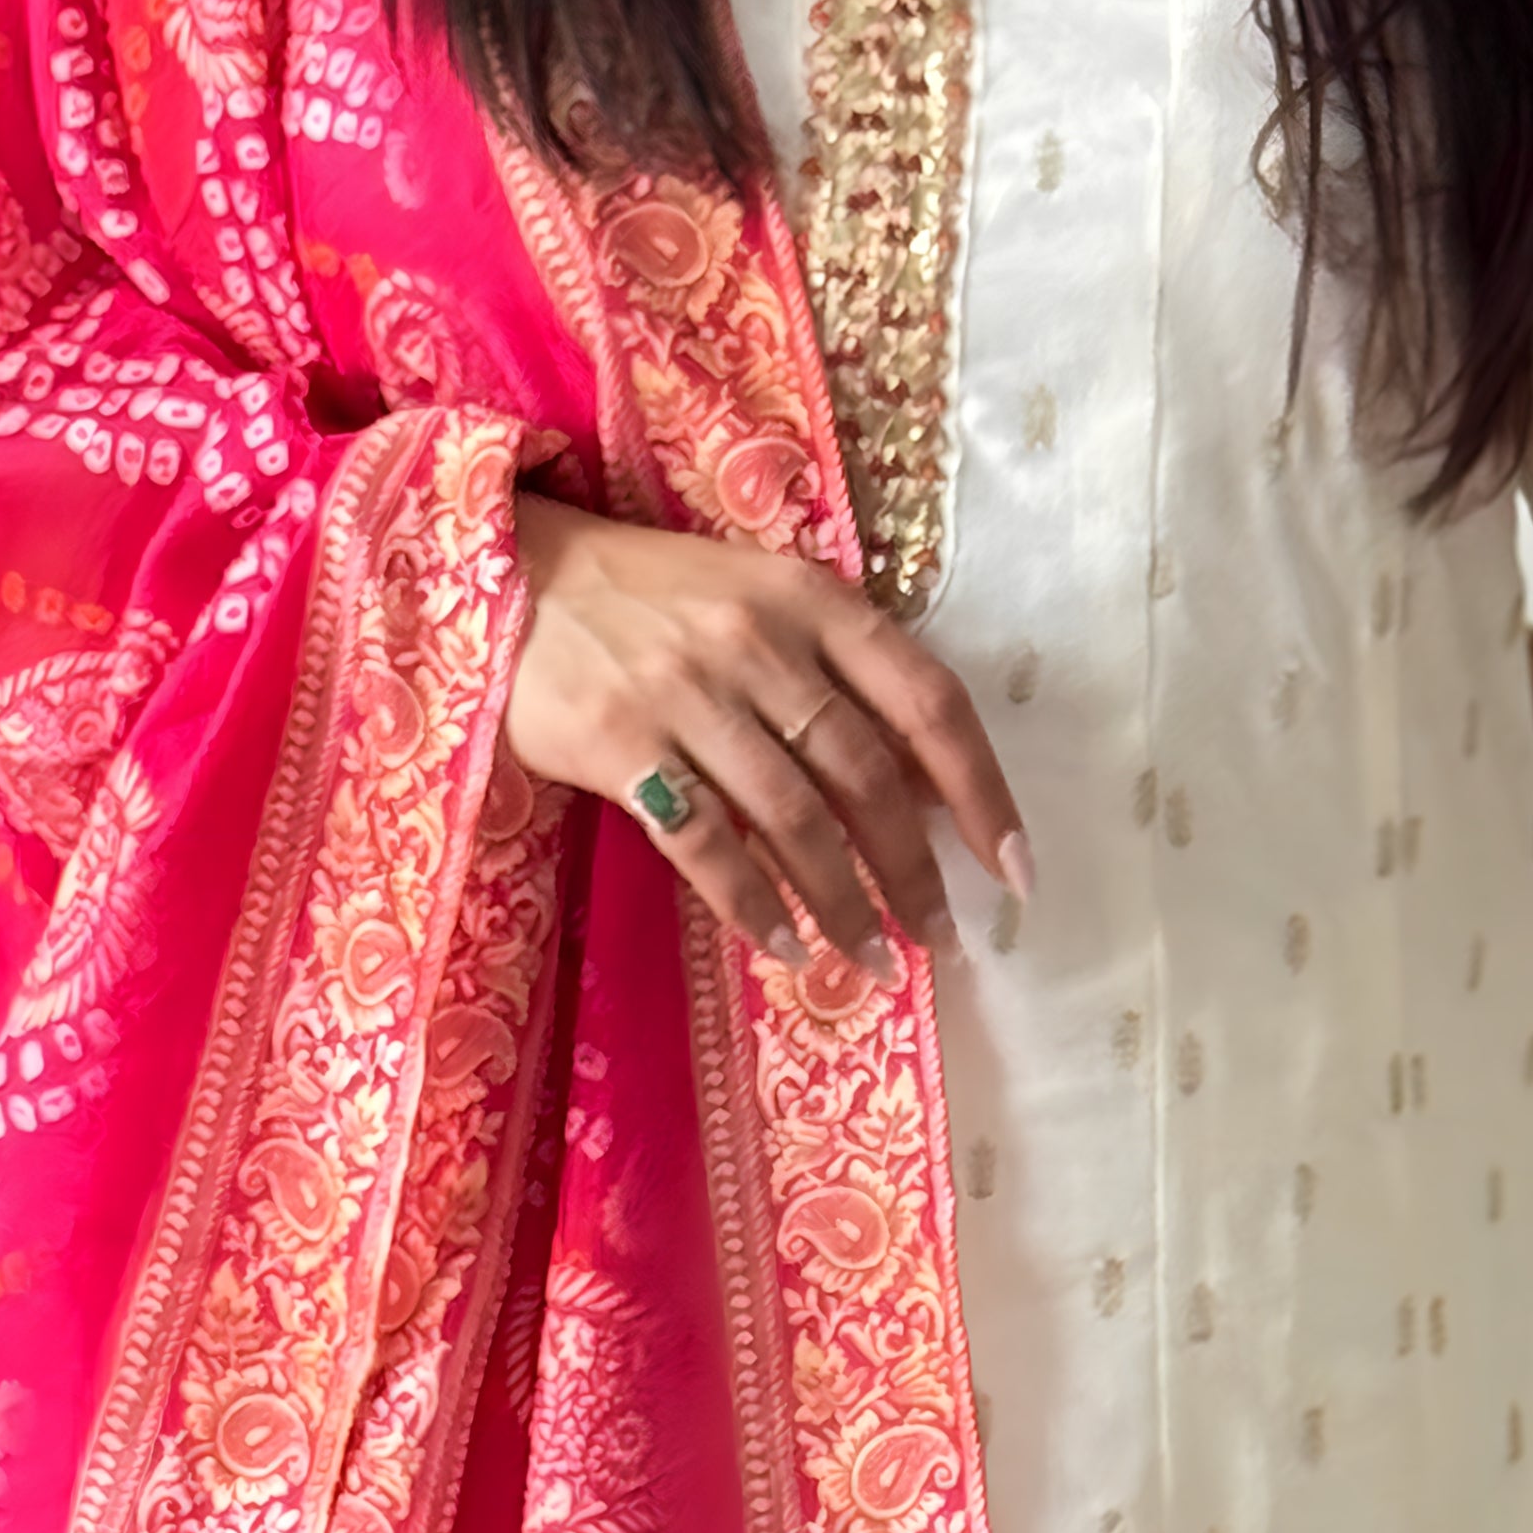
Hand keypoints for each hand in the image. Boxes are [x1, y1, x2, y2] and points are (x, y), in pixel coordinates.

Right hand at [504, 496, 1030, 975]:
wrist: (518, 574)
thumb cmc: (656, 595)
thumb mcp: (760, 601)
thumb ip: (840, 677)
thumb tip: (931, 786)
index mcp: (811, 598)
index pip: (927, 699)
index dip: (982, 790)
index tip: (1013, 868)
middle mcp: (758, 641)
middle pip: (865, 774)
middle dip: (914, 870)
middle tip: (938, 936)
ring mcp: (687, 692)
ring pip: (794, 820)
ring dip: (845, 904)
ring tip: (871, 959)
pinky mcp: (620, 742)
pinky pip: (705, 842)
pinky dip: (754, 904)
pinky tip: (785, 945)